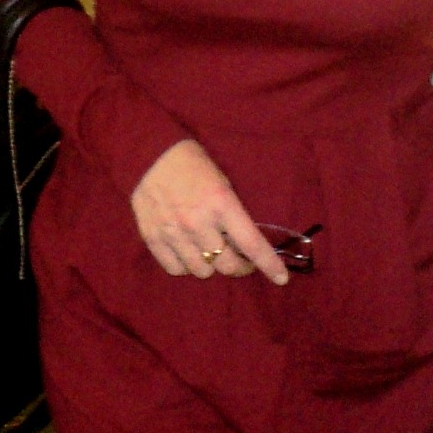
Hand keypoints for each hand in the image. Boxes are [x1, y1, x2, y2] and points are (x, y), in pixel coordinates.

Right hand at [129, 139, 288, 284]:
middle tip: (240, 259)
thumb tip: (242, 243)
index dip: (269, 264)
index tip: (282, 278)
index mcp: (221, 203)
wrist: (151, 154)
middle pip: (227, 264)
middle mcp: (198, 222)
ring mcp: (174, 233)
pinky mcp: (153, 239)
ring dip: (211, 265)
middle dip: (239, 266)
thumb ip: (231, 212)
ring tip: (211, 251)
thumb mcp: (222, 180)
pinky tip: (189, 252)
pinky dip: (186, 265)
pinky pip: (176, 269)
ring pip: (202, 271)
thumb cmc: (193, 163)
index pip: (251, 243)